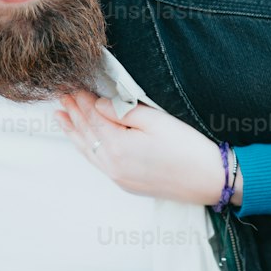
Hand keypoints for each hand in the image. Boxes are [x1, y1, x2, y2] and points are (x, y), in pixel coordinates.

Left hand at [55, 91, 242, 206]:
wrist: (210, 181)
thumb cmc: (188, 149)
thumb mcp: (156, 121)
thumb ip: (122, 112)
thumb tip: (99, 105)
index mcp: (117, 147)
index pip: (93, 117)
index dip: (82, 100)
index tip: (73, 86)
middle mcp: (112, 165)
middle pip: (87, 134)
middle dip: (74, 113)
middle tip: (61, 96)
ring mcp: (118, 177)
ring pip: (88, 151)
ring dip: (74, 132)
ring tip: (60, 117)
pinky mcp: (127, 184)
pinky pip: (98, 163)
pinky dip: (86, 149)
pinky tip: (83, 142)